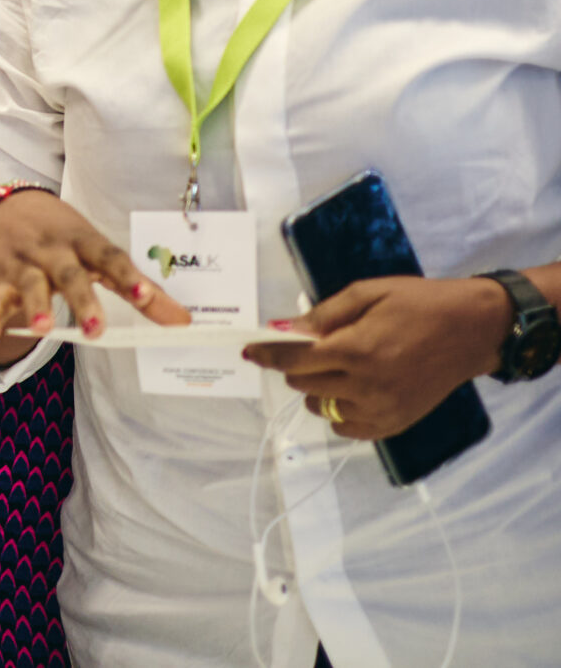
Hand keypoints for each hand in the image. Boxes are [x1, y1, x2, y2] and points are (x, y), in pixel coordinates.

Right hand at [0, 190, 188, 357]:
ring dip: (36, 306)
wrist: (6, 208)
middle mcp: (53, 249)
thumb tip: (184, 322)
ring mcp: (23, 262)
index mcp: (84, 241)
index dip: (127, 277)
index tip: (145, 298)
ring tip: (42, 329)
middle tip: (97, 329)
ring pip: (30, 284)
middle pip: (70, 274)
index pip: (109, 257)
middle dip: (82, 300)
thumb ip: (137, 287)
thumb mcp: (98, 253)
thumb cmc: (65, 238)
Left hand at [243, 275, 508, 439]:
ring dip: (316, 389)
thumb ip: (323, 315)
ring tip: (337, 368)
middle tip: (311, 349)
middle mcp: (366, 385)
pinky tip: (349, 391)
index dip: (267, 354)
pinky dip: (338, 412)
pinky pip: (347, 428)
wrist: (472, 330)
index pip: (294, 359)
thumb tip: (284, 330)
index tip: (250, 350)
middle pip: (303, 384)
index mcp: (356, 349)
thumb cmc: (418, 303)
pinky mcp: (396, 424)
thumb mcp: (367, 293)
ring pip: (321, 407)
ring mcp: (382, 409)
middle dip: (296, 365)